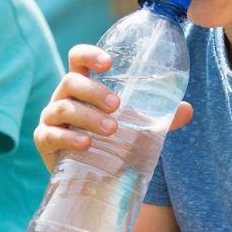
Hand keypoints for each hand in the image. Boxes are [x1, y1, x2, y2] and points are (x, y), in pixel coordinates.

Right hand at [33, 45, 192, 174]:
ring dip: (87, 116)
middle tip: (117, 105)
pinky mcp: (45, 142)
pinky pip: (51, 135)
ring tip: (111, 129)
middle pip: (71, 82)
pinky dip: (69, 138)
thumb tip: (186, 109)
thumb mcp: (136, 127)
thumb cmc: (112, 141)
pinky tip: (86, 144)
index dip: (89, 54)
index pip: (78, 58)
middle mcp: (64, 97)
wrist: (92, 177)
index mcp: (83, 85)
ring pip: (62, 108)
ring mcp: (51, 119)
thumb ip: (160, 118)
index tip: (108, 62)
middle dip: (94, 91)